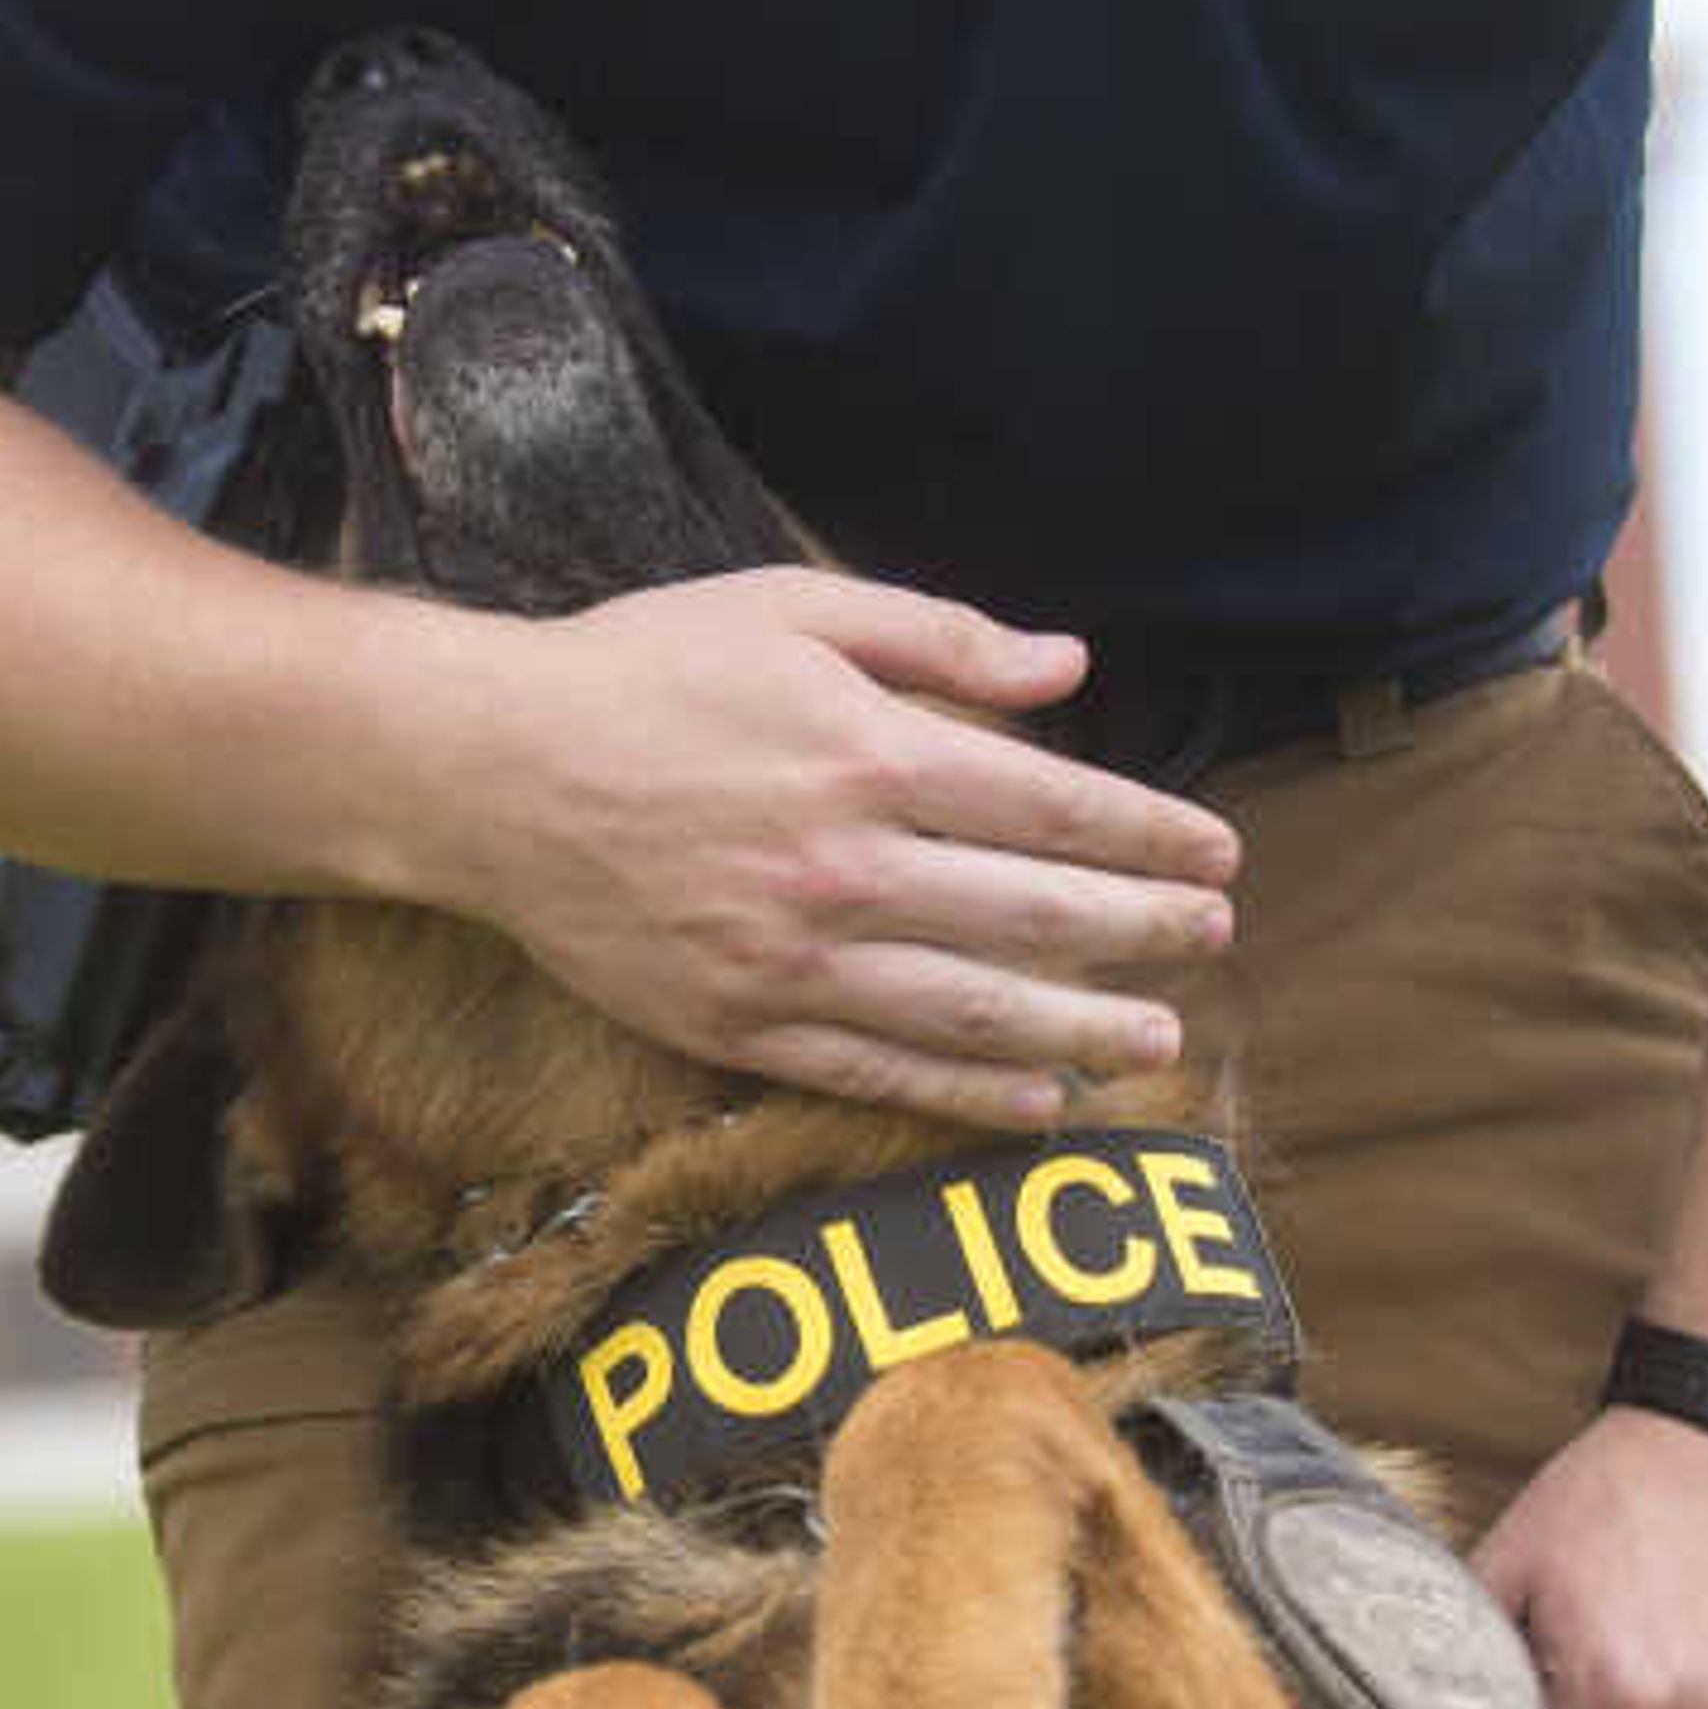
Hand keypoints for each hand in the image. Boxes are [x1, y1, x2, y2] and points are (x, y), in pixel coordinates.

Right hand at [434, 567, 1239, 1122]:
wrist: (492, 771)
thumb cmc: (645, 670)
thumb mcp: (793, 608)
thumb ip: (940, 637)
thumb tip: (1069, 668)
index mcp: (870, 755)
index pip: (1054, 809)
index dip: (1149, 835)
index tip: (1215, 852)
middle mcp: (846, 869)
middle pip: (1035, 917)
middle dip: (1144, 931)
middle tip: (1215, 939)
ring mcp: (794, 960)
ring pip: (973, 1012)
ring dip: (1083, 1029)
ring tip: (1157, 1041)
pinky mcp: (741, 1023)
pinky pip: (879, 1071)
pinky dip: (969, 1094)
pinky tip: (1039, 1099)